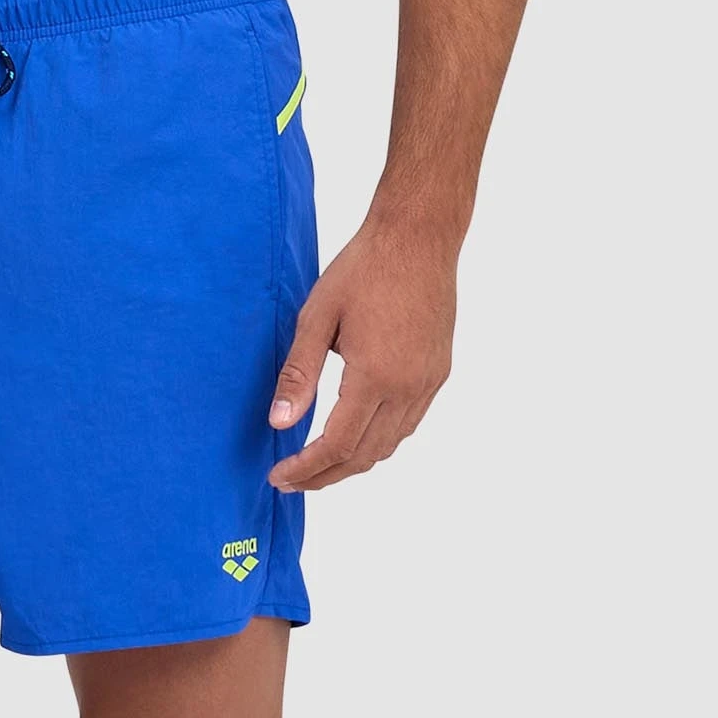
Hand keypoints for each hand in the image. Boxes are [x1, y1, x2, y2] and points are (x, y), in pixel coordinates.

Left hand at [266, 220, 455, 490]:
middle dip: (326, 475)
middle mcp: (408, 388)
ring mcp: (429, 382)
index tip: (279, 478)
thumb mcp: (318, 315)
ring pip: (391, 444)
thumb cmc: (363, 268)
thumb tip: (279, 423)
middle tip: (292, 480)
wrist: (418, 237)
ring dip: (354, 461)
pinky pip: (409, 422)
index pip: (338, 445)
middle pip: (365, 455)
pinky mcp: (439, 372)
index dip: (307, 468)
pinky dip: (380, 439)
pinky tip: (357, 431)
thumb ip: (299, 372)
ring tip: (319, 463)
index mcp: (376, 375)